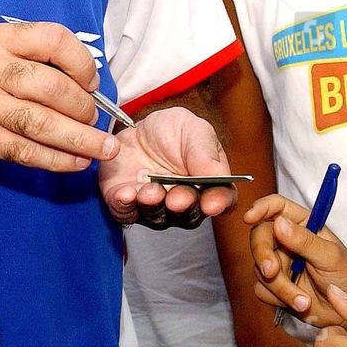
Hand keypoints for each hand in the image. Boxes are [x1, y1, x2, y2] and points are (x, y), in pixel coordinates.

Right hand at [0, 20, 117, 171]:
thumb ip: (34, 61)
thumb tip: (89, 87)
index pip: (53, 39)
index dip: (81, 62)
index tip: (91, 83)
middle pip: (53, 87)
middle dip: (84, 108)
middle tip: (96, 121)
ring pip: (43, 123)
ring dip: (81, 139)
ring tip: (103, 149)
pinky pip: (27, 151)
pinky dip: (58, 159)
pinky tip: (77, 163)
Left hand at [98, 106, 236, 227]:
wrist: (136, 129)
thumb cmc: (172, 131)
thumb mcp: (193, 129)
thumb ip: (205, 152)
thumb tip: (217, 174)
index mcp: (208, 183)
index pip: (222, 199)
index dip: (219, 203)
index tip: (212, 203)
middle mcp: (184, 201)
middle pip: (189, 214)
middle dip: (182, 206)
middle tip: (177, 199)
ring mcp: (155, 206)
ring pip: (157, 217)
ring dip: (153, 206)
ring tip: (150, 192)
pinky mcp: (126, 205)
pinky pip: (126, 212)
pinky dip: (125, 205)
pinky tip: (126, 194)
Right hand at [246, 194, 346, 328]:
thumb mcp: (331, 257)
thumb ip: (305, 240)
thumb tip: (279, 223)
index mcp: (303, 224)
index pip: (277, 207)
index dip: (262, 208)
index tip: (250, 217)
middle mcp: (287, 241)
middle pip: (259, 236)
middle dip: (263, 255)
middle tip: (272, 272)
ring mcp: (280, 263)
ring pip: (259, 268)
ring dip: (280, 287)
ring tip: (304, 300)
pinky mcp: (274, 286)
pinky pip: (261, 289)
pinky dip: (278, 299)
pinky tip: (299, 303)